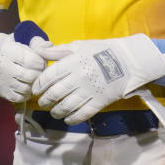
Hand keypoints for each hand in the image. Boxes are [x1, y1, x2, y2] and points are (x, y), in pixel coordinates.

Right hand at [0, 33, 47, 102]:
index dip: (41, 62)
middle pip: (29, 76)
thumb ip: (37, 43)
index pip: (31, 60)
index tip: (42, 62)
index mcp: (6, 50)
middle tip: (40, 72)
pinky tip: (27, 86)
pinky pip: (19, 98)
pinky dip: (27, 94)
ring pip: (25, 88)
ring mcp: (0, 80)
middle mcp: (0, 65)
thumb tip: (49, 46)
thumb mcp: (22, 41)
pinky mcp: (0, 92)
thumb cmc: (13, 50)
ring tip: (34, 78)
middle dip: (39, 74)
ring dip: (34, 85)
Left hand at [32, 34, 164, 124]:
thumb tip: (39, 52)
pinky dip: (72, 118)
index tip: (36, 89)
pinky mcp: (99, 101)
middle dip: (45, 100)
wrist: (128, 61)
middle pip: (56, 93)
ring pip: (67, 106)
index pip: (50, 76)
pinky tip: (67, 119)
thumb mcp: (79, 46)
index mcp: (73, 62)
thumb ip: (58, 51)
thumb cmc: (102, 51)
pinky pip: (82, 114)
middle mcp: (79, 77)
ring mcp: (90, 91)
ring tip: (54, 112)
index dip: (39, 84)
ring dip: (56, 111)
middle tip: (43, 102)